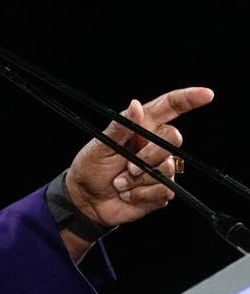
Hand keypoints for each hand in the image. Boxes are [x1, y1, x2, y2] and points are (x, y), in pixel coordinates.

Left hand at [65, 86, 214, 229]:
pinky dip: (141, 194)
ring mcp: (160, 168)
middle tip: (128, 166)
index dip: (189, 98)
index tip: (206, 94)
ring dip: (139, 178)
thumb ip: (120, 127)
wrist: (87, 199)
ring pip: (169, 167)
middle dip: (151, 154)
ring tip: (120, 183)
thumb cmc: (90, 168)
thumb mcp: (100, 145)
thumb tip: (136, 105)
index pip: (169, 108)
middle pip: (174, 137)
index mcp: (140, 127)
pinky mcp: (162, 190)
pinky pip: (164, 190)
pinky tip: (128, 194)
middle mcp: (154, 145)